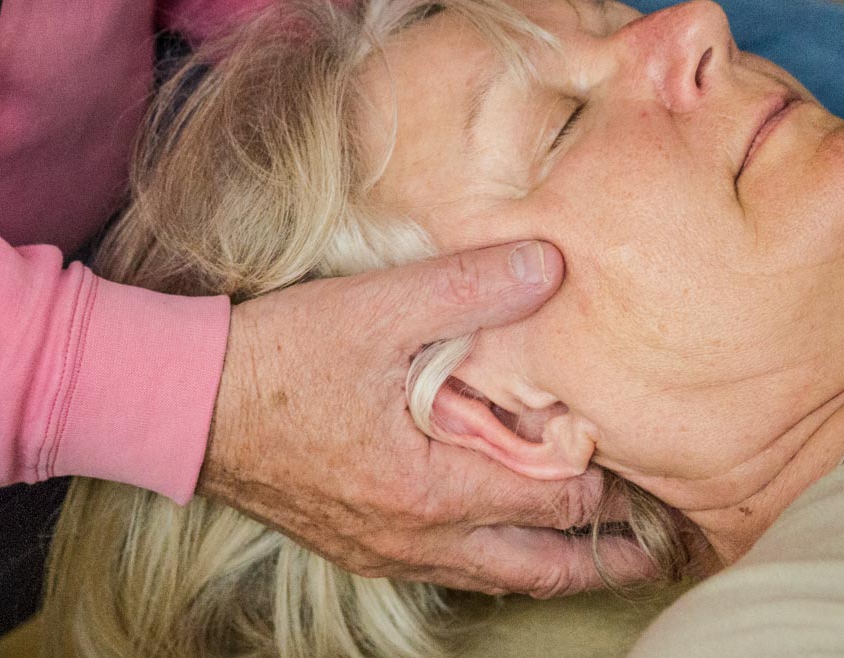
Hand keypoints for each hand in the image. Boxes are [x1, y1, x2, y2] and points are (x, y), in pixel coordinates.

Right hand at [199, 241, 657, 596]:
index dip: (611, 487)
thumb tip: (550, 266)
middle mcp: (418, 537)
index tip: (654, 469)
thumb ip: (468, 289)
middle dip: (603, 559)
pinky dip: (493, 563)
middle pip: (539, 565)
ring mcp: (386, 550)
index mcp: (434, 487)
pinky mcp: (358, 547)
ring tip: (599, 561)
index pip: (554, 499)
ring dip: (552, 566)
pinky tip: (501, 545)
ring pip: (494, 577)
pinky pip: (447, 572)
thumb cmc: (276, 359)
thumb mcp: (375, 309)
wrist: (182, 405)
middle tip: (660, 554)